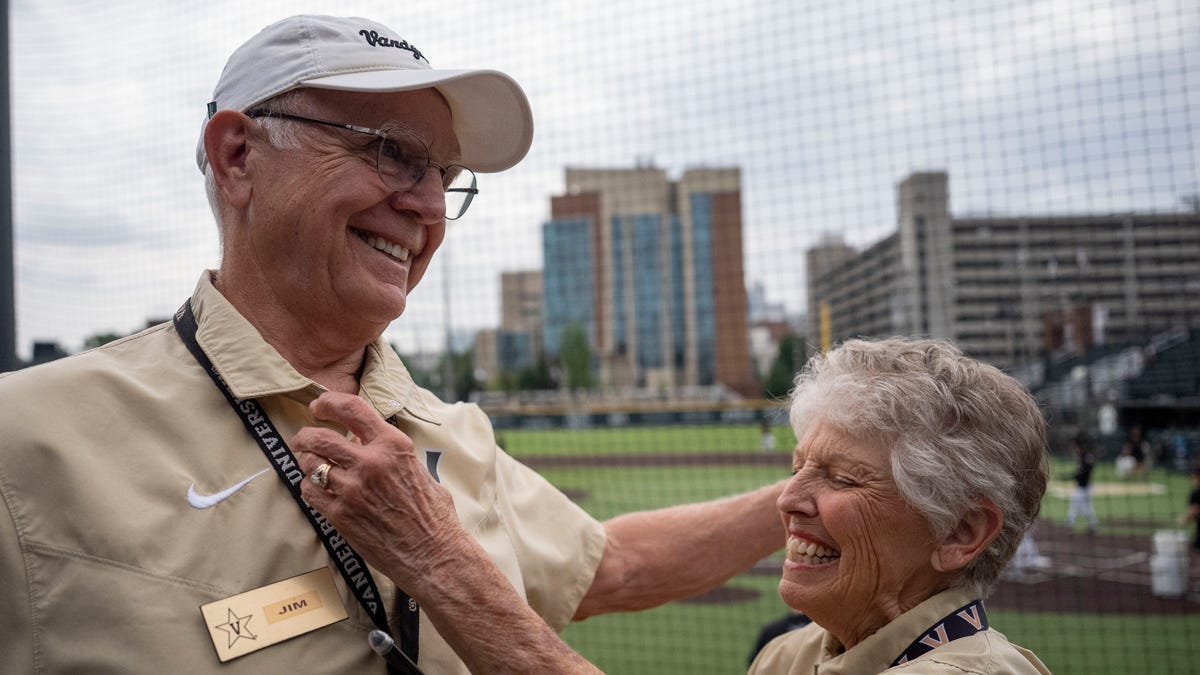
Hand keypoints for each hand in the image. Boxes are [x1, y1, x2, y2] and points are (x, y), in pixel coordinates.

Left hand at [293, 392, 466, 592]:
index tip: (319, 405)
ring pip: (310, 464)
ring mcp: (353, 489)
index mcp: (393, 446)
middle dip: (304, 436)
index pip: (352, 408)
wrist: (434, 554)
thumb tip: (371, 443)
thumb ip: (392, 454)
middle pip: (320, 437)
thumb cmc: (434, 515)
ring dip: (306, 463)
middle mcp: (371, 463)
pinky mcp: (341, 516)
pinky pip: (310, 492)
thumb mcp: (419, 470)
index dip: (329, 402)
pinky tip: (317, 490)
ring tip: (311, 467)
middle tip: (302, 439)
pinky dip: (308, 488)